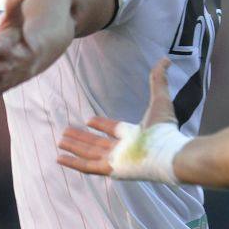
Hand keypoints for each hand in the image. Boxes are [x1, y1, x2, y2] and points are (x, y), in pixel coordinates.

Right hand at [57, 57, 176, 174]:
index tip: (89, 120)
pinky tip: (60, 158)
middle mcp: (124, 149)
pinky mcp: (111, 169)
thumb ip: (158, 80)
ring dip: (75, 147)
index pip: (114, 130)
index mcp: (134, 135)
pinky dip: (73, 163)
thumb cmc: (164, 129)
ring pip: (90, 154)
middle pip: (97, 144)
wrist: (167, 151)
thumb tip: (165, 59)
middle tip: (66, 132)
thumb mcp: (159, 100)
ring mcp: (116, 161)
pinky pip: (88, 167)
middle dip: (82, 138)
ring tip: (60, 141)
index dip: (101, 125)